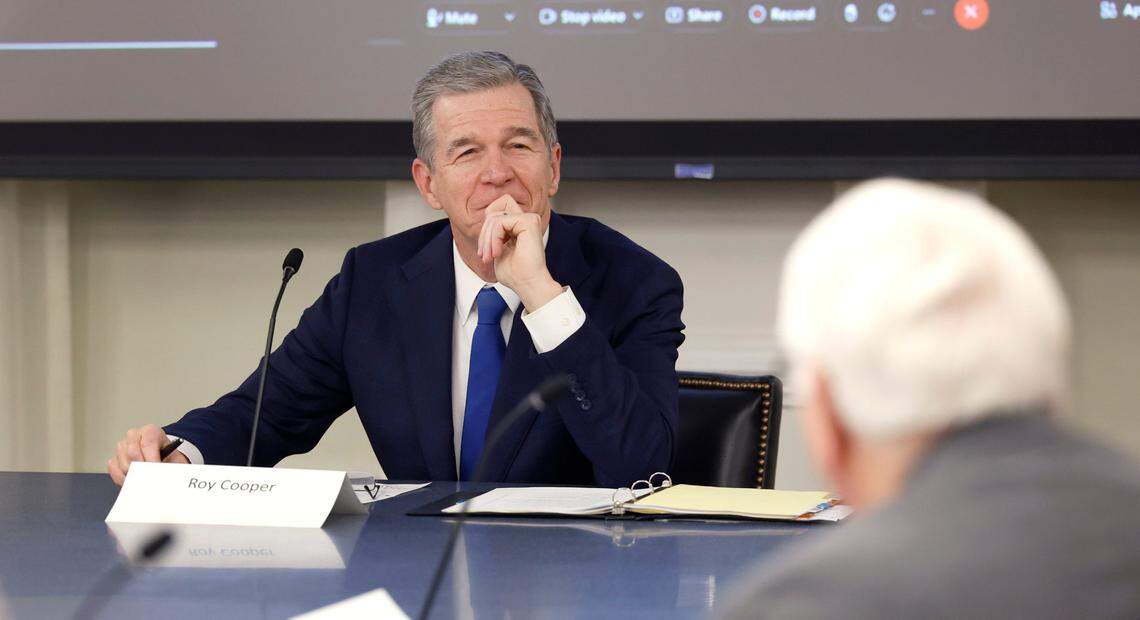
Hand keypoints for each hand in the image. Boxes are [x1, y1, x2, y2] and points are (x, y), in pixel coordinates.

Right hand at [107, 424, 188, 485]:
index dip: (152, 461)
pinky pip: (114, 469)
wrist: (162, 458)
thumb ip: (172, 466)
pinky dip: (123, 478)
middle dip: (141, 469)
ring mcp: (122, 446)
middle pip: (132, 453)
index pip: (148, 444)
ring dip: (133, 475)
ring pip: (123, 463)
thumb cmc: (168, 457)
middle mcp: (134, 435)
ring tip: (144, 482)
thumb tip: (164, 476)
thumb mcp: (175, 458)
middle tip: (149, 481)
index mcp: (151, 431)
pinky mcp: (115, 457)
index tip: (155, 473)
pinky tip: (133, 481)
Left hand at [477, 195, 562, 310]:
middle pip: (494, 209)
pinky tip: (498, 253)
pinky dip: (493, 238)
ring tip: (490, 257)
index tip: (485, 251)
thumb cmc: (515, 275)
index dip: (486, 227)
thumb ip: (493, 234)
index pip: (495, 211)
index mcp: (520, 226)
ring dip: (487, 239)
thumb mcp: (497, 250)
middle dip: (484, 232)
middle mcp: (526, 220)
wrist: (528, 285)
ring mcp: (529, 219)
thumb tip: (486, 221)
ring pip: (494, 216)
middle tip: (484, 255)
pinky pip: (499, 222)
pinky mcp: (529, 221)